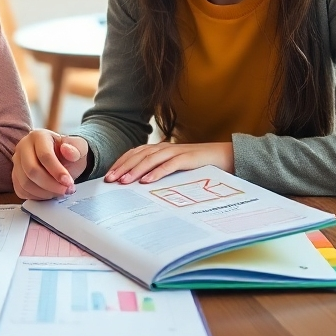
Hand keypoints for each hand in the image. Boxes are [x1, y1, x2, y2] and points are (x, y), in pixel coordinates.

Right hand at [12, 130, 89, 200]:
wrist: (64, 160)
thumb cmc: (70, 154)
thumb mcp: (79, 148)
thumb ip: (76, 149)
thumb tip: (67, 150)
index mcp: (39, 136)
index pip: (44, 155)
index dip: (57, 171)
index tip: (68, 182)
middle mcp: (23, 146)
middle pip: (31, 170)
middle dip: (50, 185)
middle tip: (66, 191)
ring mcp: (17, 162)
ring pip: (25, 183)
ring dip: (45, 193)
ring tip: (59, 192)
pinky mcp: (15, 176)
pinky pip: (22, 191)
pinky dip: (37, 197)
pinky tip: (49, 194)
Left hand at [104, 142, 233, 184]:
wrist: (227, 157)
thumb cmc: (200, 166)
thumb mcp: (176, 168)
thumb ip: (160, 172)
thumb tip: (140, 187)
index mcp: (161, 149)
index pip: (135, 153)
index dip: (121, 162)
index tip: (108, 175)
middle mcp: (166, 148)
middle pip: (139, 155)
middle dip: (123, 167)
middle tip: (110, 180)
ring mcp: (178, 152)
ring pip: (151, 159)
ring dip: (136, 170)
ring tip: (124, 181)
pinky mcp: (189, 158)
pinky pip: (170, 165)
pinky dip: (157, 172)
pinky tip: (147, 182)